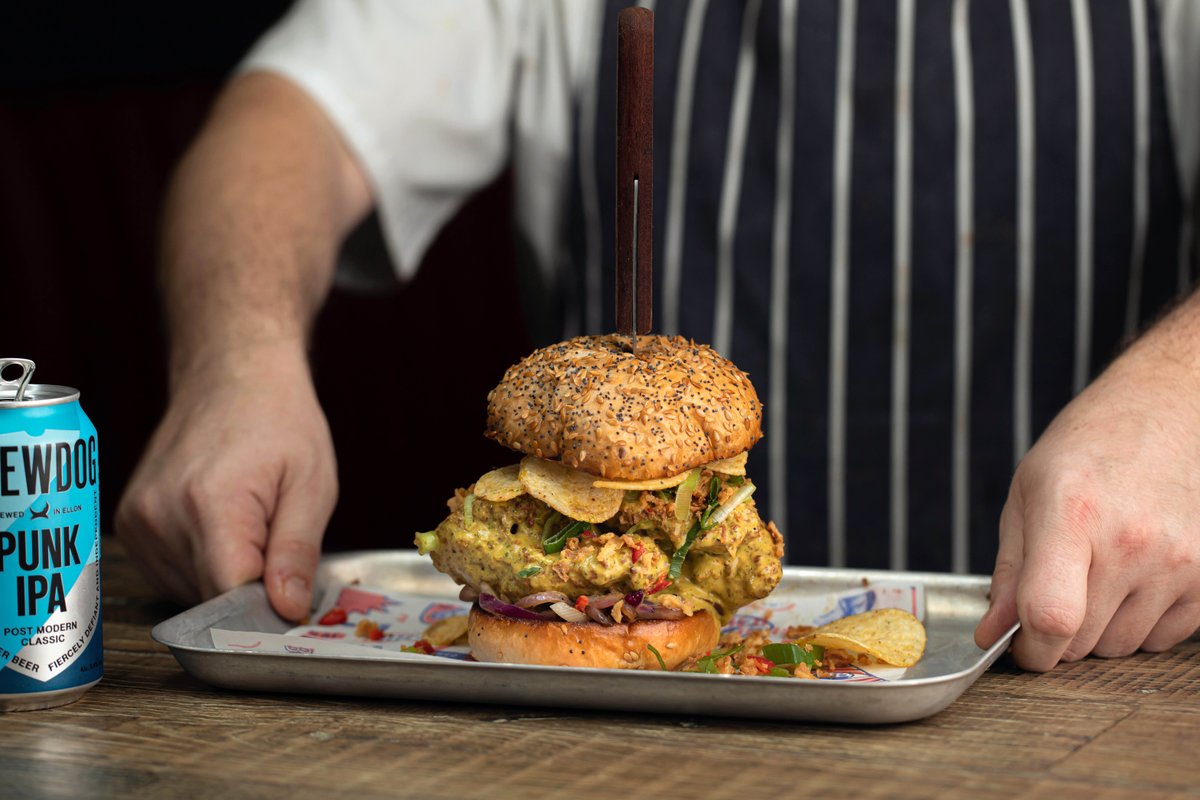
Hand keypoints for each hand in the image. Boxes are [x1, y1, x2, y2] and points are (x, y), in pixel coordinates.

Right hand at [115, 344, 336, 619]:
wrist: (232, 374)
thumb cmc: (279, 421)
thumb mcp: (312, 485)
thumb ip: (297, 553)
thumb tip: (286, 611)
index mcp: (210, 505)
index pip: (227, 599)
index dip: (264, 609)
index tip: (291, 599)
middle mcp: (160, 517)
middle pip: (208, 600)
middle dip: (251, 590)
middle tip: (278, 543)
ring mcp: (137, 521)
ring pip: (188, 593)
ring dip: (226, 577)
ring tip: (250, 523)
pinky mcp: (130, 523)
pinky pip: (170, 574)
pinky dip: (203, 566)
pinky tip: (225, 525)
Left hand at [975, 344, 1199, 670]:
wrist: (1170, 410)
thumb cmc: (1090, 447)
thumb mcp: (1028, 493)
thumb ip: (1009, 570)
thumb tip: (993, 632)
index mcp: (1073, 514)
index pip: (1051, 615)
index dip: (1030, 648)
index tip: (1019, 645)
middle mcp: (1131, 541)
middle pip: (1082, 641)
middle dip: (1055, 635)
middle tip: (1052, 594)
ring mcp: (1178, 561)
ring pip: (1121, 646)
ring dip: (1098, 630)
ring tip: (1095, 574)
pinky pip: (1164, 638)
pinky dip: (1139, 624)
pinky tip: (1132, 578)